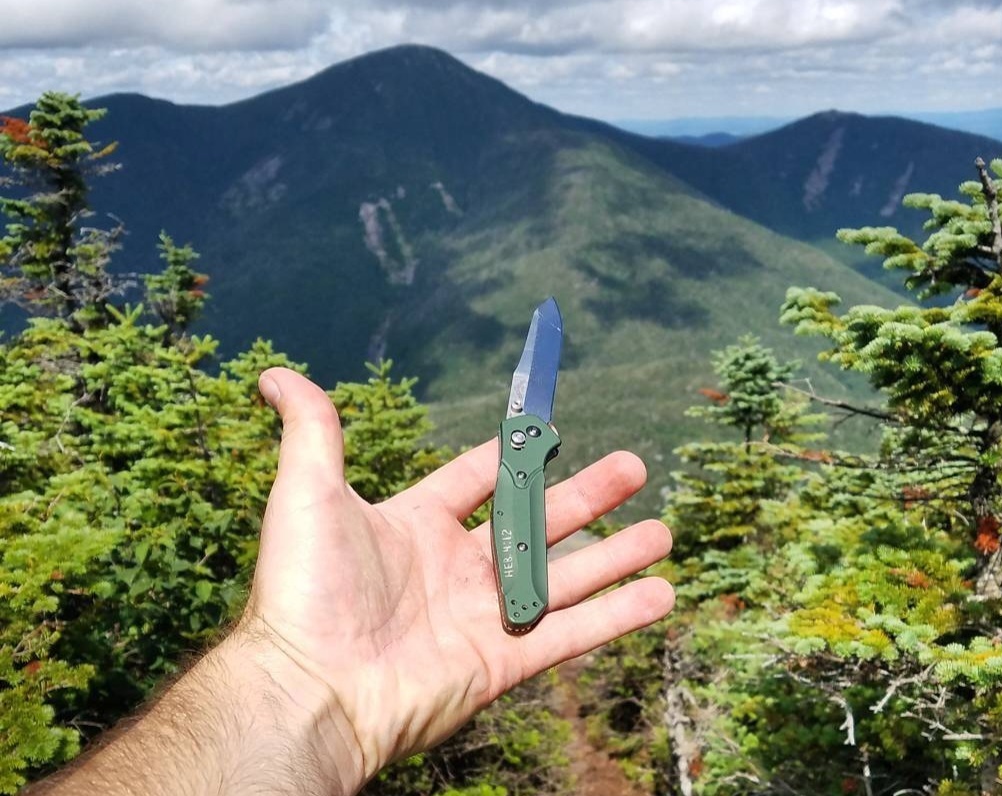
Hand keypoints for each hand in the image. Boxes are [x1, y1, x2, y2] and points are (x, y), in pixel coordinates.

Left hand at [244, 367, 674, 792]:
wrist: (311, 688)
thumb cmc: (305, 588)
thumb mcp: (307, 492)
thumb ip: (312, 430)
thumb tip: (275, 374)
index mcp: (417, 524)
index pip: (477, 479)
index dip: (513, 454)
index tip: (550, 427)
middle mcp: (456, 568)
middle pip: (538, 522)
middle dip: (589, 494)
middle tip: (634, 465)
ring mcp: (484, 616)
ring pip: (567, 577)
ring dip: (618, 555)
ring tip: (665, 530)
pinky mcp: (504, 661)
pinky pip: (573, 631)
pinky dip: (619, 613)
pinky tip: (662, 592)